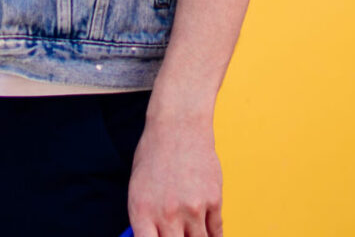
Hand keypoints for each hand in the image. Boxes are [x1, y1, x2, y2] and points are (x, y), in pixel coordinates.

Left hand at [128, 112, 223, 236]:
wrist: (178, 128)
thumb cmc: (154, 156)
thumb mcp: (138, 187)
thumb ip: (144, 218)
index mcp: (141, 211)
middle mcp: (167, 213)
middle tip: (178, 235)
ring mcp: (192, 209)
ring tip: (192, 232)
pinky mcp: (214, 201)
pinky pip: (216, 231)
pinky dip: (213, 235)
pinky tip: (208, 232)